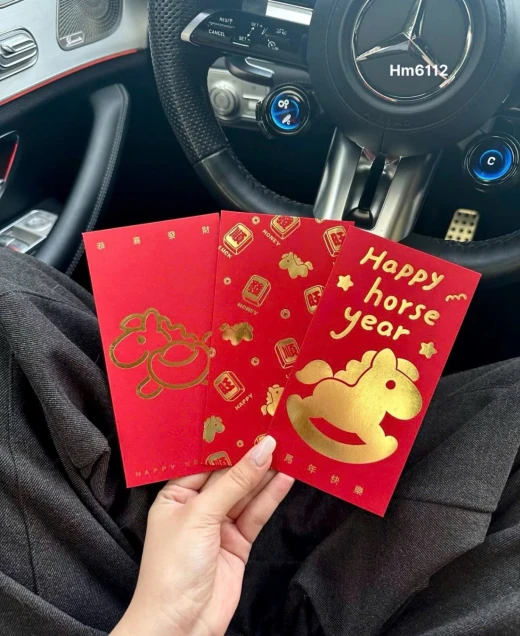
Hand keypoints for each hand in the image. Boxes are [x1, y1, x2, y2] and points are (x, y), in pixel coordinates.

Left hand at [112, 436, 292, 635]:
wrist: (180, 626)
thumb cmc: (174, 566)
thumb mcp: (201, 516)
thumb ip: (235, 482)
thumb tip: (263, 449)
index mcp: (176, 494)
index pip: (205, 460)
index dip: (229, 441)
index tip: (252, 420)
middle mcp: (198, 505)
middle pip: (229, 475)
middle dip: (251, 455)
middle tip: (277, 429)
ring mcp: (220, 524)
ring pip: (246, 492)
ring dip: (266, 474)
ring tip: (289, 447)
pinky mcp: (239, 542)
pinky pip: (257, 513)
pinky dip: (271, 496)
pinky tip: (287, 478)